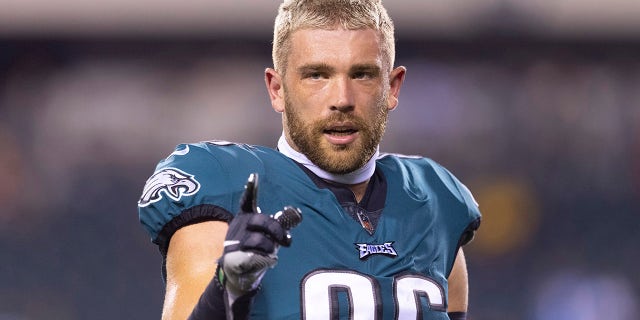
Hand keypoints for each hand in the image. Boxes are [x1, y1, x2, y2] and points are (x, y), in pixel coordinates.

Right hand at [219, 173, 301, 296]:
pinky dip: (268, 260)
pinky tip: (265, 261)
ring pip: (261, 241)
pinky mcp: (235, 256)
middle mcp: (239, 225)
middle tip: (285, 240)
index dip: (251, 189)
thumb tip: (297, 213)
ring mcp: (235, 241)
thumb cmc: (256, 248)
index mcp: (246, 216)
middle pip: (262, 221)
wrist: (238, 271)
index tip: (254, 175)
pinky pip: (259, 256)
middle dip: (277, 230)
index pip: (247, 200)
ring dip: (271, 248)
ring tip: (269, 252)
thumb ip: (280, 223)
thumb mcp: (268, 234)